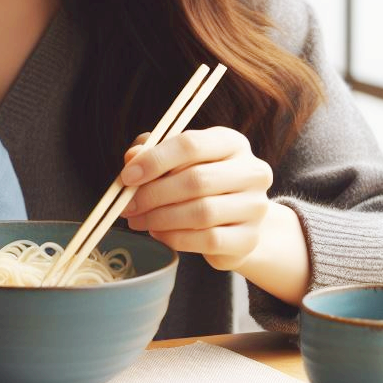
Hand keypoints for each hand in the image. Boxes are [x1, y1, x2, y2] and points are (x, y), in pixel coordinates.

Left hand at [118, 126, 272, 270]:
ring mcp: (255, 207)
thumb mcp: (175, 160)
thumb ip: (151, 152)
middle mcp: (252, 171)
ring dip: (160, 218)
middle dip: (153, 194)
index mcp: (231, 142)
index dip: (155, 160)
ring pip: (201, 212)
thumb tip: (132, 158)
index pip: (191, 144)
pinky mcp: (249, 239)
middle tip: (128, 205)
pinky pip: (207, 240)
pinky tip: (158, 233)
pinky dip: (175, 238)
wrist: (235, 222)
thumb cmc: (199, 182)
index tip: (128, 176)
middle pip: (196, 180)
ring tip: (138, 220)